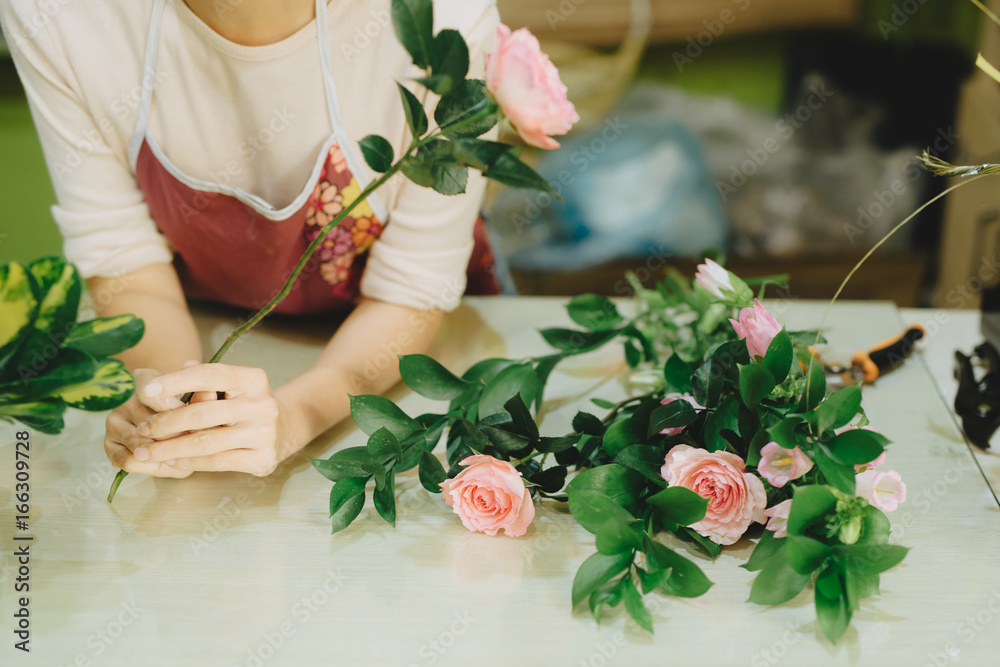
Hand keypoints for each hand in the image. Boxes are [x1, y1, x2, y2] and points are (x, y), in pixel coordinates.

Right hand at [104, 367, 195, 478]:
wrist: (160, 411)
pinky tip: (167, 463)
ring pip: (141, 446)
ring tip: (187, 457)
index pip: (158, 398)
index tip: (203, 425)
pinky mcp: (108, 444)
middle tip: (200, 447)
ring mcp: (113, 421)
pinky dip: (151, 467)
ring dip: (166, 456)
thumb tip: (211, 394)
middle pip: (152, 427)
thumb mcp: (193, 394)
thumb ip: (201, 395)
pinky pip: (128, 461)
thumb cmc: (180, 403)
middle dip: (179, 440)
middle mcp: (123, 400)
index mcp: (143, 380)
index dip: (184, 415)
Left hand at [127, 363, 287, 476]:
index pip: (211, 375)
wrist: (282, 431)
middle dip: (166, 422)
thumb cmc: (244, 405)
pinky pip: (216, 462)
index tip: (146, 391)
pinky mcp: (262, 458)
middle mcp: (262, 404)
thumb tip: (179, 368)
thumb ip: (204, 380)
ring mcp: (264, 433)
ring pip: (206, 442)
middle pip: (203, 413)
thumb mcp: (230, 386)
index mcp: (253, 379)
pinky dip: (188, 462)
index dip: (177, 381)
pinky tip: (170, 461)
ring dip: (169, 448)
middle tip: (142, 429)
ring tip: (146, 451)